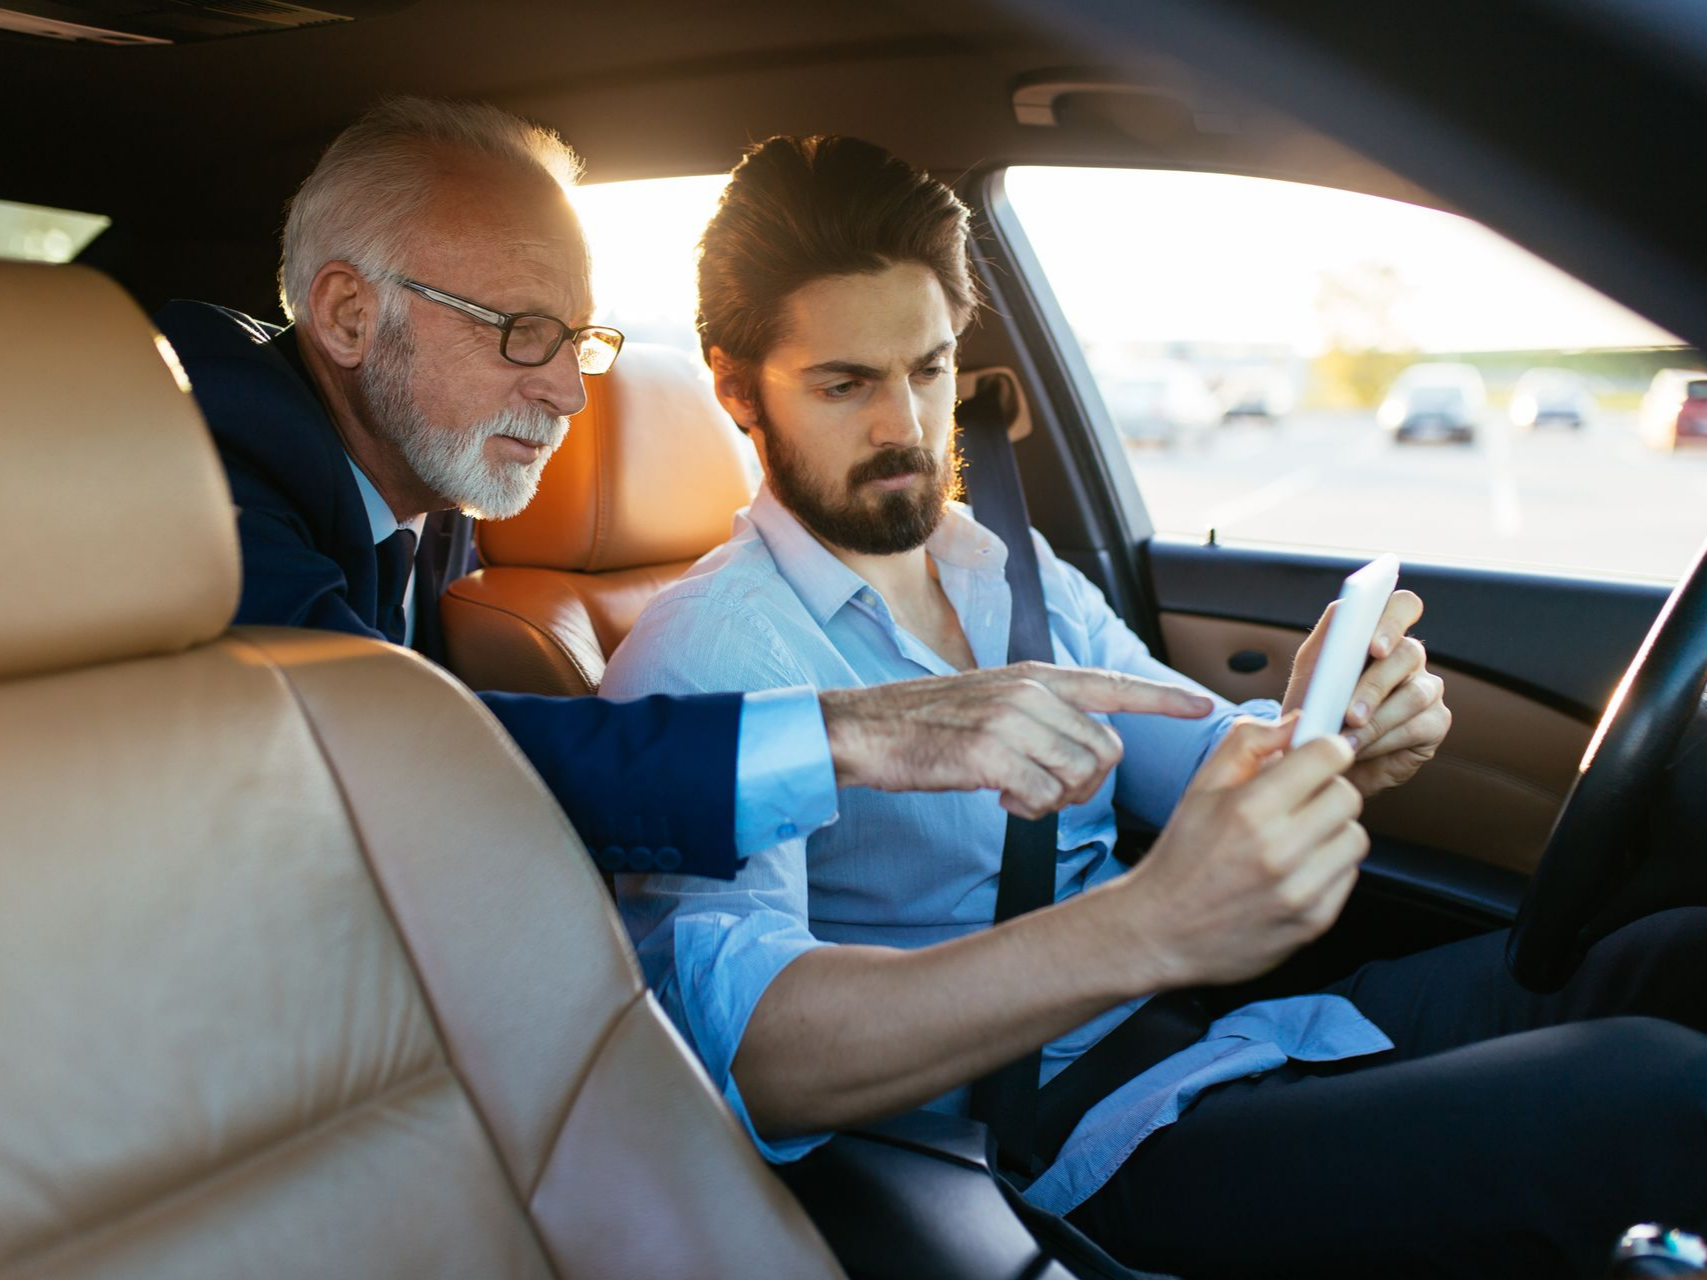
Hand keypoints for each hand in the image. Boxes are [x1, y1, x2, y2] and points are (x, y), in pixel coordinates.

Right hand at [820, 661, 1213, 818]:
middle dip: (1087, 783)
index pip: (1113, 683)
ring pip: (1080, 776)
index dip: (1162, 697)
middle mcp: (1030, 692)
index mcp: (1033, 675)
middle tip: (1047, 790)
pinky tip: (1002, 801)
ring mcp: (1011, 721)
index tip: (1203, 704)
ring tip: (1018, 794)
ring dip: (1057, 800)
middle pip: (1105, 749)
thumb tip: (1082, 744)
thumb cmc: (923, 723)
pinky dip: (1029, 811)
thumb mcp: (990, 698)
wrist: (864, 729)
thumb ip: (1038, 711)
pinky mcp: (990, 755)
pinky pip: (1043, 798)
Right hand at [1111, 716, 1367, 988]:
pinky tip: (1296, 871)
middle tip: (1301, 800)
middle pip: (1348, 795)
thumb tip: (1295, 724)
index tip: (1318, 755)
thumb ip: (1246, 744)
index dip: (1325, 749)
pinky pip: (1349, 876)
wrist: (1162, 932)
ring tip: (1298, 838)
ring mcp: (1300, 891)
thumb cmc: (1181, 856)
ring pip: (1356, 837)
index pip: (1327, 757)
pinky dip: (1329, 868)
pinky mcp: (1314, 922)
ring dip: (1332, 831)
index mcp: (1248, 810)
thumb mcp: (1200, 788)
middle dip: (1327, 789)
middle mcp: (1278, 851)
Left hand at [1282, 588, 1450, 796]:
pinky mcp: (1435, 722)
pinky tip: (1358, 750)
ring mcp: (1427, 687)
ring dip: (1375, 720)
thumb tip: (1344, 621)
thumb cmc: (1315, 708)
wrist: (1322, 756)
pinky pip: (1418, 726)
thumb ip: (1326, 642)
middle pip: (1409, 653)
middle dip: (1374, 686)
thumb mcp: (1311, 673)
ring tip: (1344, 740)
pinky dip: (1382, 741)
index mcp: (1380, 633)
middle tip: (1350, 714)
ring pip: (1415, 694)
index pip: (1403, 606)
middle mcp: (1409, 655)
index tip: (1374, 647)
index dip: (1393, 621)